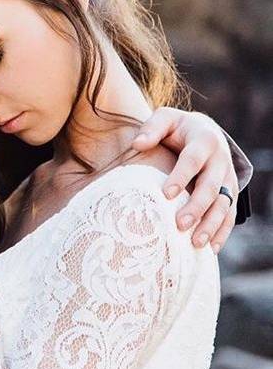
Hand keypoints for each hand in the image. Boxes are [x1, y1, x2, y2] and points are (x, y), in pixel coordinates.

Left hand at [132, 107, 237, 254]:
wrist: (205, 132)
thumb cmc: (178, 128)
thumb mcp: (166, 119)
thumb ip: (152, 128)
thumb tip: (137, 144)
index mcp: (204, 140)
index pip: (192, 161)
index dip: (181, 177)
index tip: (165, 194)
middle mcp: (221, 160)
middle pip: (211, 186)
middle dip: (197, 206)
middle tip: (180, 224)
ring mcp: (229, 178)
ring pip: (225, 204)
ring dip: (212, 224)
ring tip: (196, 243)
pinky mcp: (231, 193)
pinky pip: (230, 215)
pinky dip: (222, 232)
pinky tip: (210, 249)